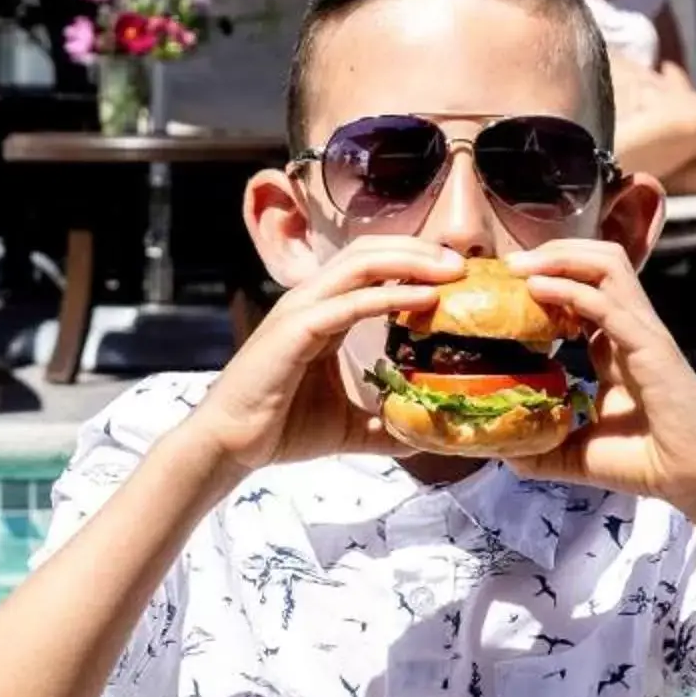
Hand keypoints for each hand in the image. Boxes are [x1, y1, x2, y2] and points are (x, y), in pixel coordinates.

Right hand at [181, 236, 464, 474]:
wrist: (231, 446)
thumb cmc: (280, 429)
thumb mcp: (348, 426)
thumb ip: (383, 425)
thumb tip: (421, 438)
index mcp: (322, 311)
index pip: (371, 266)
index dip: (414, 262)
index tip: (457, 277)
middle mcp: (311, 300)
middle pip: (370, 251)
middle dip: (420, 251)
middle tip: (464, 264)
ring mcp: (301, 310)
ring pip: (362, 263)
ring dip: (411, 261)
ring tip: (452, 272)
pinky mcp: (295, 329)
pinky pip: (350, 302)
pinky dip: (390, 295)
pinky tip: (424, 300)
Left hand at [506, 238, 695, 523]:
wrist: (695, 479)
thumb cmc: (646, 462)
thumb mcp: (578, 454)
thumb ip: (542, 450)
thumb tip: (503, 454)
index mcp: (615, 346)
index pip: (583, 291)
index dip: (548, 279)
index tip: (507, 285)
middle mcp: (630, 330)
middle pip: (597, 263)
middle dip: (552, 252)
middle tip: (510, 262)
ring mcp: (642, 333)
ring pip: (607, 266)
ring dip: (560, 257)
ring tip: (521, 265)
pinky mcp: (650, 346)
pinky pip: (607, 304)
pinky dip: (570, 289)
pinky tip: (537, 288)